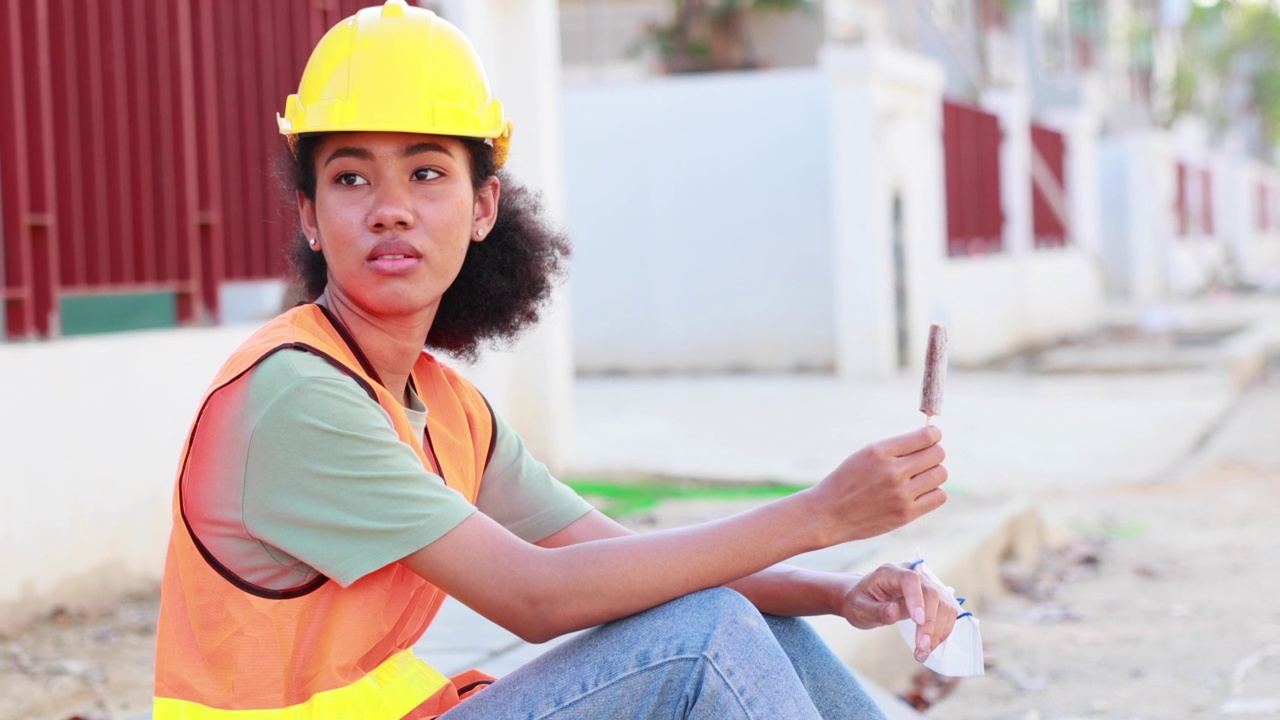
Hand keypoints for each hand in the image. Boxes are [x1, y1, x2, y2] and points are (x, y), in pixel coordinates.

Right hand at [808, 426, 946, 544]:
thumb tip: (931, 438)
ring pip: (941, 474)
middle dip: (934, 453)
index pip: (926, 436)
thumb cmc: (848, 480)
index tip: (932, 436)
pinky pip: (939, 496)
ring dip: (934, 473)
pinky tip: (919, 492)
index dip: (933, 434)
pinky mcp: (906, 514)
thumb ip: (896, 447)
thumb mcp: (866, 454)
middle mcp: (892, 471)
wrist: (830, 514)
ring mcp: (900, 494)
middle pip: (938, 454)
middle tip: (923, 459)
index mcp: (880, 451)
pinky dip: (933, 493)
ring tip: (919, 477)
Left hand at [838, 563, 959, 662]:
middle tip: (921, 647)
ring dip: (938, 631)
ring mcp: (926, 584)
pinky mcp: (934, 598)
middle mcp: (912, 574)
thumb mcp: (859, 608)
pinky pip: (947, 612)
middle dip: (930, 623)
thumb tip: (894, 612)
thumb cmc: (860, 602)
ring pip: (944, 604)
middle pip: (931, 593)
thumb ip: (876, 610)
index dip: (917, 598)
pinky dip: (942, 631)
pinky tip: (930, 646)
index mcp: (890, 572)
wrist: (865, 599)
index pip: (910, 579)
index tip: (918, 621)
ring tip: (923, 652)